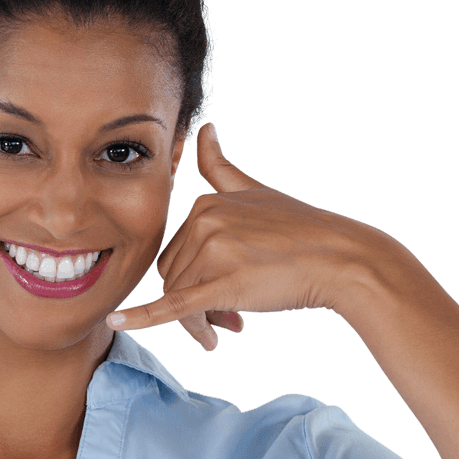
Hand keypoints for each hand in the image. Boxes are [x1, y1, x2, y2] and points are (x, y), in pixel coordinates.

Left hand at [106, 122, 393, 350]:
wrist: (342, 259)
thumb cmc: (303, 231)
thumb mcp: (256, 191)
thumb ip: (221, 167)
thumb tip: (205, 128)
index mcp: (205, 203)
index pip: (177, 253)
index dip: (192, 279)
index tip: (219, 298)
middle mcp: (204, 221)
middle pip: (175, 278)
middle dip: (196, 305)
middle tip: (228, 323)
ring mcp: (214, 251)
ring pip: (182, 299)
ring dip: (199, 323)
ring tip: (228, 330)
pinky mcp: (226, 283)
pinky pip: (175, 305)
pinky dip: (142, 316)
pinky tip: (115, 322)